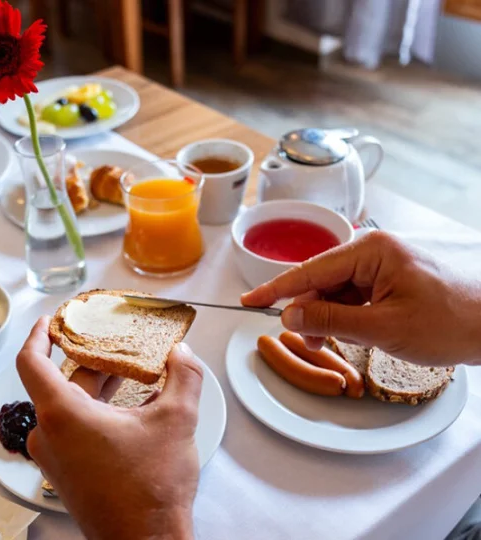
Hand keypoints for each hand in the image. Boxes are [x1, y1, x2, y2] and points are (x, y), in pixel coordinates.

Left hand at [17, 317, 201, 539]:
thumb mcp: (176, 421)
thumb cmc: (151, 488)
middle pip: (62, 383)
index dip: (39, 335)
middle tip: (120, 344)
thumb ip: (183, 377)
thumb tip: (182, 354)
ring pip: (70, 407)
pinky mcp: (65, 474)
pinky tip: (128, 410)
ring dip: (98, 389)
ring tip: (132, 373)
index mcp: (61, 414)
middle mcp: (49, 435)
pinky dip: (96, 413)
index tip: (50, 320)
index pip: (31, 362)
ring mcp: (55, 457)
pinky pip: (73, 430)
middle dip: (93, 362)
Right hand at [241, 231, 480, 365]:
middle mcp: (376, 249)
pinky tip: (352, 332)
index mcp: (372, 250)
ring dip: (329, 315)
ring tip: (331, 342)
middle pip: (322, 279)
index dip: (276, 289)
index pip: (310, 269)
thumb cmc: (453, 321)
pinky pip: (357, 294)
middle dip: (309, 310)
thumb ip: (331, 320)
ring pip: (338, 289)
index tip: (247, 301)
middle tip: (302, 339)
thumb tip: (290, 314)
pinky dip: (348, 315)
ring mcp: (386, 263)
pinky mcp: (394, 277)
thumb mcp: (384, 327)